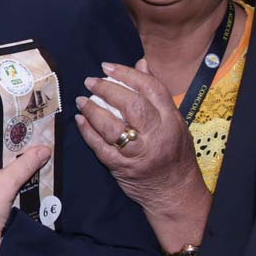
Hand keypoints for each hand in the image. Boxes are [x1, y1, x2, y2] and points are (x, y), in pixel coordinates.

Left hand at [76, 60, 206, 217]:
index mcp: (171, 120)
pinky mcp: (122, 167)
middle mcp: (156, 135)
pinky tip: (80, 120)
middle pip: (130, 105)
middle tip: (90, 81)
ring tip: (81, 100)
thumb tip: (141, 63)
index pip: (150, 89)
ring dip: (93, 110)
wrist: (175, 192)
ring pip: (112, 126)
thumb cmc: (175, 153)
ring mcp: (138, 153)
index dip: (127, 74)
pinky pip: (100, 146)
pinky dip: (87, 131)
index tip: (107, 67)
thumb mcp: (175, 121)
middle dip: (106, 89)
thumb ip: (157, 94)